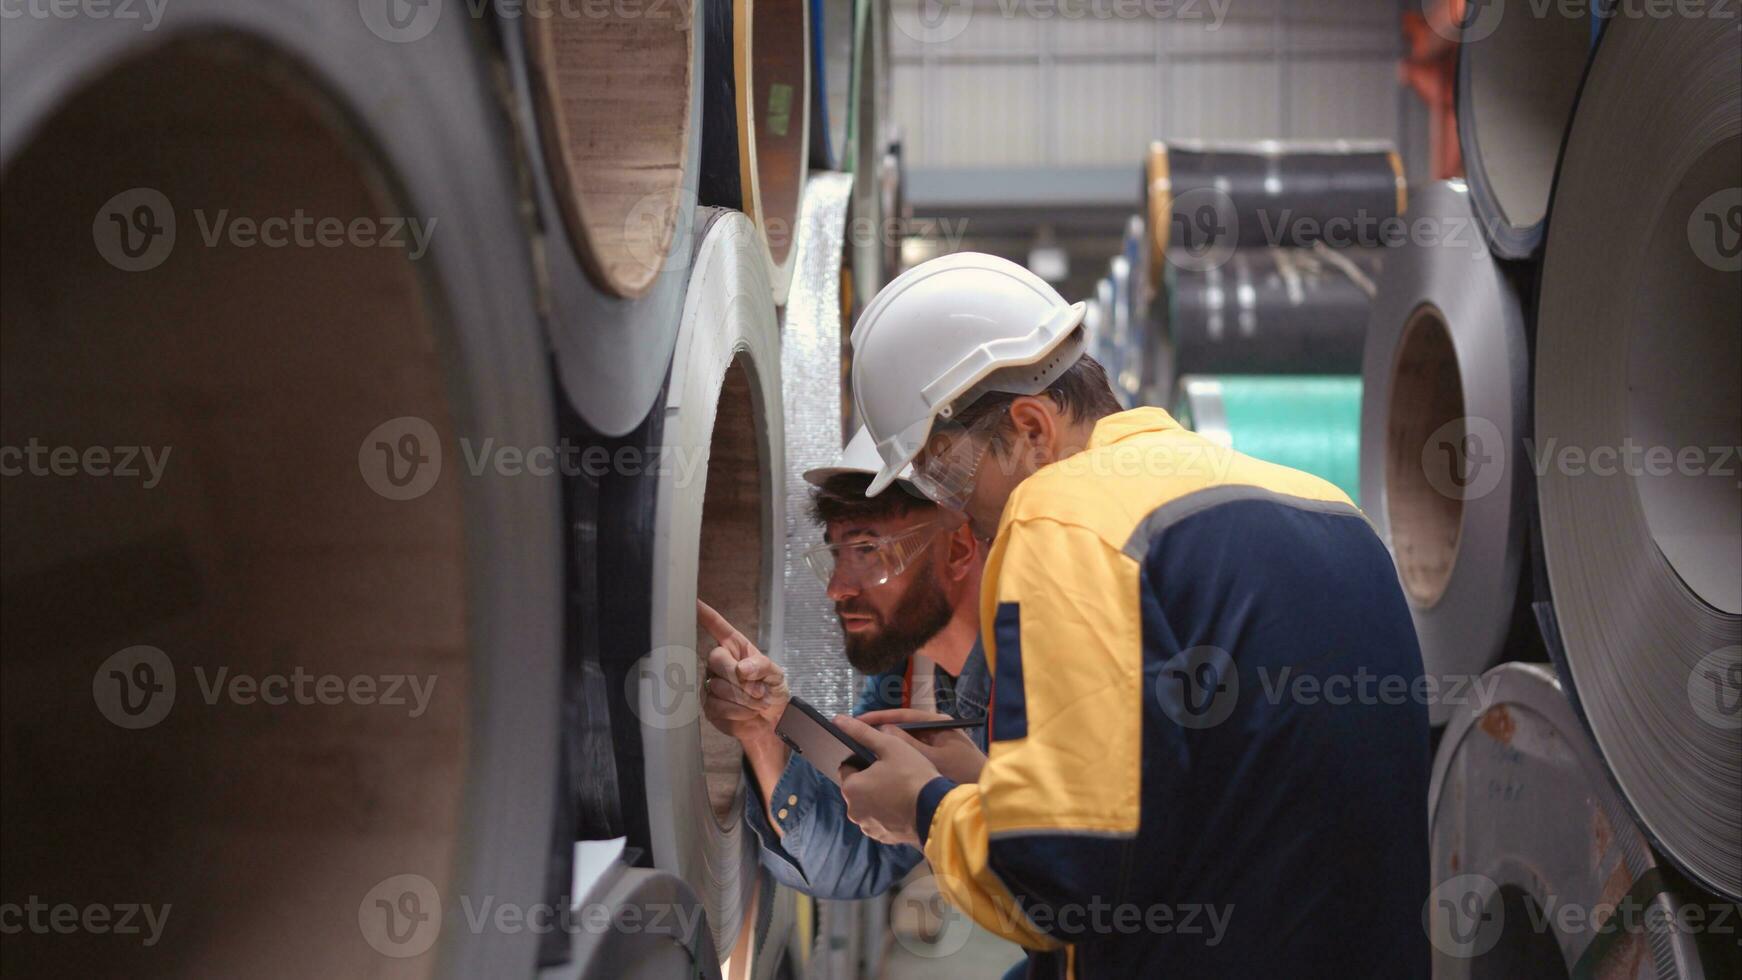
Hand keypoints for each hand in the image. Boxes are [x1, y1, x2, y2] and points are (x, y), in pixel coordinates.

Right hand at [697, 599, 788, 743]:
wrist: (773, 721)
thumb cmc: (772, 690)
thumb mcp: (775, 673)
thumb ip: (761, 666)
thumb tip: (741, 669)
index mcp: (735, 648)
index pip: (718, 627)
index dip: (705, 615)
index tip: (694, 602)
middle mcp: (718, 664)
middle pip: (716, 659)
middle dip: (739, 676)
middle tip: (758, 689)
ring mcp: (710, 685)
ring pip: (719, 686)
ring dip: (746, 698)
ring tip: (757, 702)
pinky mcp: (709, 707)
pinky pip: (719, 707)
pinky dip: (740, 712)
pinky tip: (747, 712)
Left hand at [834, 714, 942, 847]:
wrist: (936, 811)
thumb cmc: (913, 775)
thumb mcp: (889, 745)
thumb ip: (862, 732)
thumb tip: (837, 720)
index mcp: (851, 787)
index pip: (848, 768)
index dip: (863, 760)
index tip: (882, 759)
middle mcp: (853, 811)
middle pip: (858, 788)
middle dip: (871, 780)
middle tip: (895, 773)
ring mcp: (868, 827)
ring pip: (869, 805)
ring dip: (879, 798)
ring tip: (901, 790)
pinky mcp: (884, 837)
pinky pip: (881, 820)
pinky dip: (889, 813)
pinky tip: (905, 806)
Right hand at [856, 708, 986, 783]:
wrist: (987, 798)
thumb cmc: (965, 776)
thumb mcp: (932, 759)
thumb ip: (907, 744)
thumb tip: (883, 730)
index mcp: (939, 724)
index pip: (904, 715)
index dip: (880, 717)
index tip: (858, 720)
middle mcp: (938, 732)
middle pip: (903, 728)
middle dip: (881, 732)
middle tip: (855, 736)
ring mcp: (938, 747)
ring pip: (905, 744)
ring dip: (888, 748)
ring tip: (864, 751)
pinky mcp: (937, 763)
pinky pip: (911, 757)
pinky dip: (898, 760)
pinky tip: (883, 768)